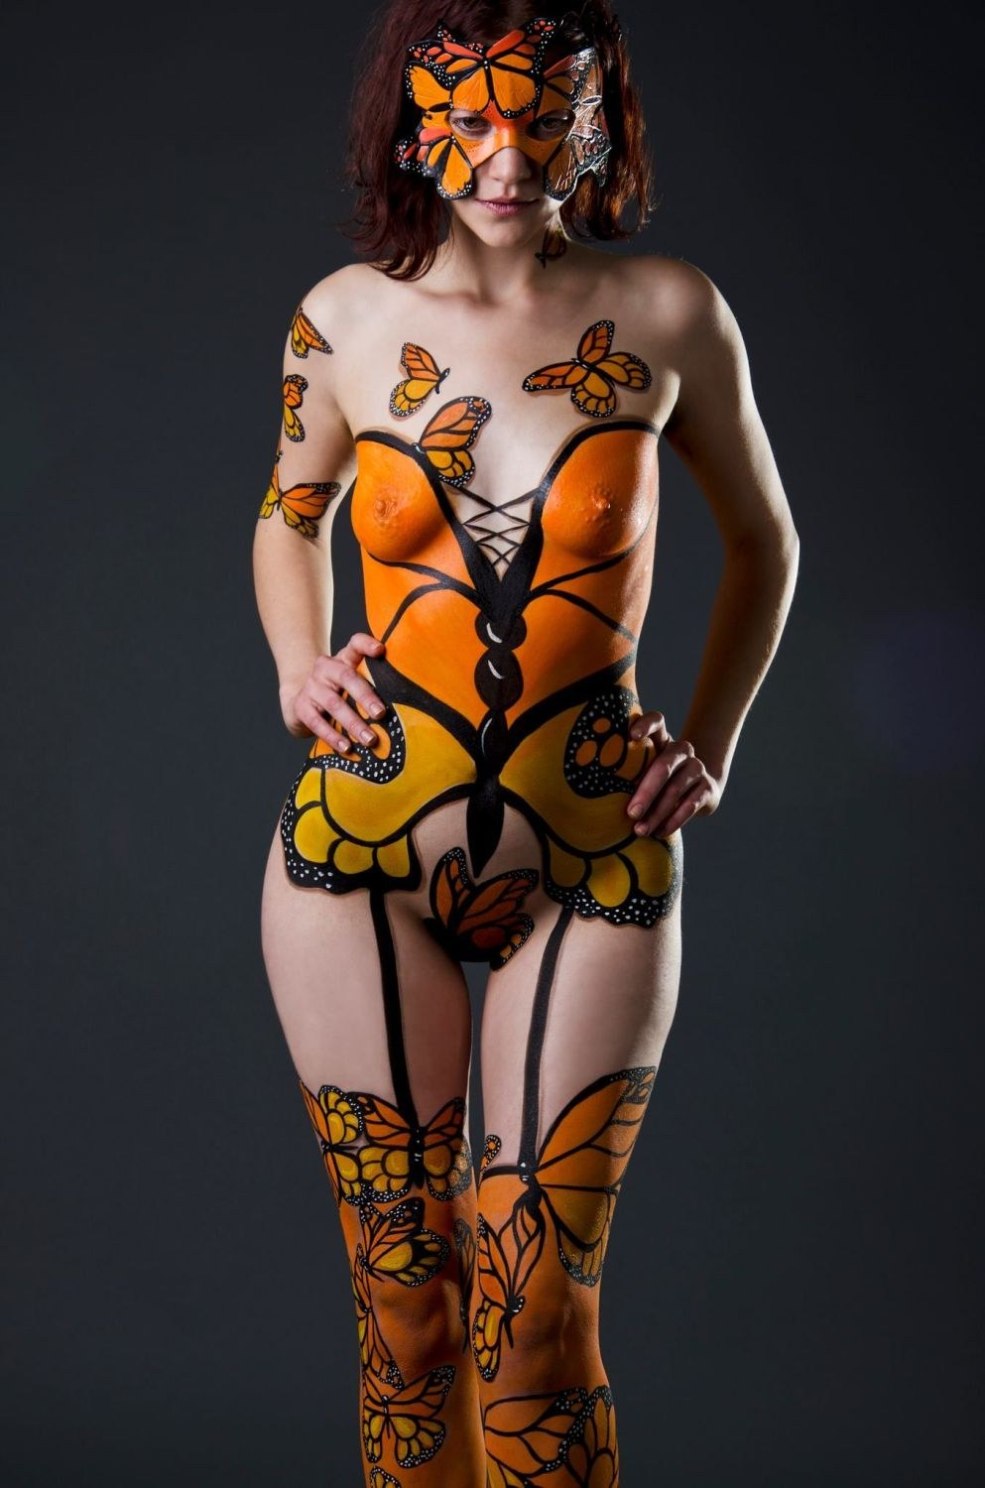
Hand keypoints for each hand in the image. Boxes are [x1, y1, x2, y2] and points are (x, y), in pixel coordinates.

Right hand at [281, 633, 386, 750]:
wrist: (300, 703)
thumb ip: (373, 683)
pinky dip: (333, 736)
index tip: (381, 650)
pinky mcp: (301, 707)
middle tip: (381, 714)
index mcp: (343, 659)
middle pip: (346, 676)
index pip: (354, 644)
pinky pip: (317, 723)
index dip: (367, 644)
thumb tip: (407, 706)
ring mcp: (311, 687)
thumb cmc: (338, 693)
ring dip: (353, 723)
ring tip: (370, 739)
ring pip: (334, 704)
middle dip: (365, 696)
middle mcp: (325, 669)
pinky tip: (347, 748)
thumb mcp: (352, 683)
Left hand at [625, 710, 721, 838]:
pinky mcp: (708, 787)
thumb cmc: (657, 783)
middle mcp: (681, 750)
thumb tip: (597, 790)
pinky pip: (691, 805)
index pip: (657, 721)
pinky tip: (660, 833)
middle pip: (664, 766)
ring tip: (640, 830)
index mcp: (662, 740)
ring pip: (676, 789)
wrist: (698, 792)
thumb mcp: (643, 773)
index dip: (646, 724)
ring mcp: (697, 768)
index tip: (632, 735)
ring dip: (657, 813)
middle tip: (630, 813)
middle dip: (646, 792)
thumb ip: (628, 773)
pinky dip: (673, 821)